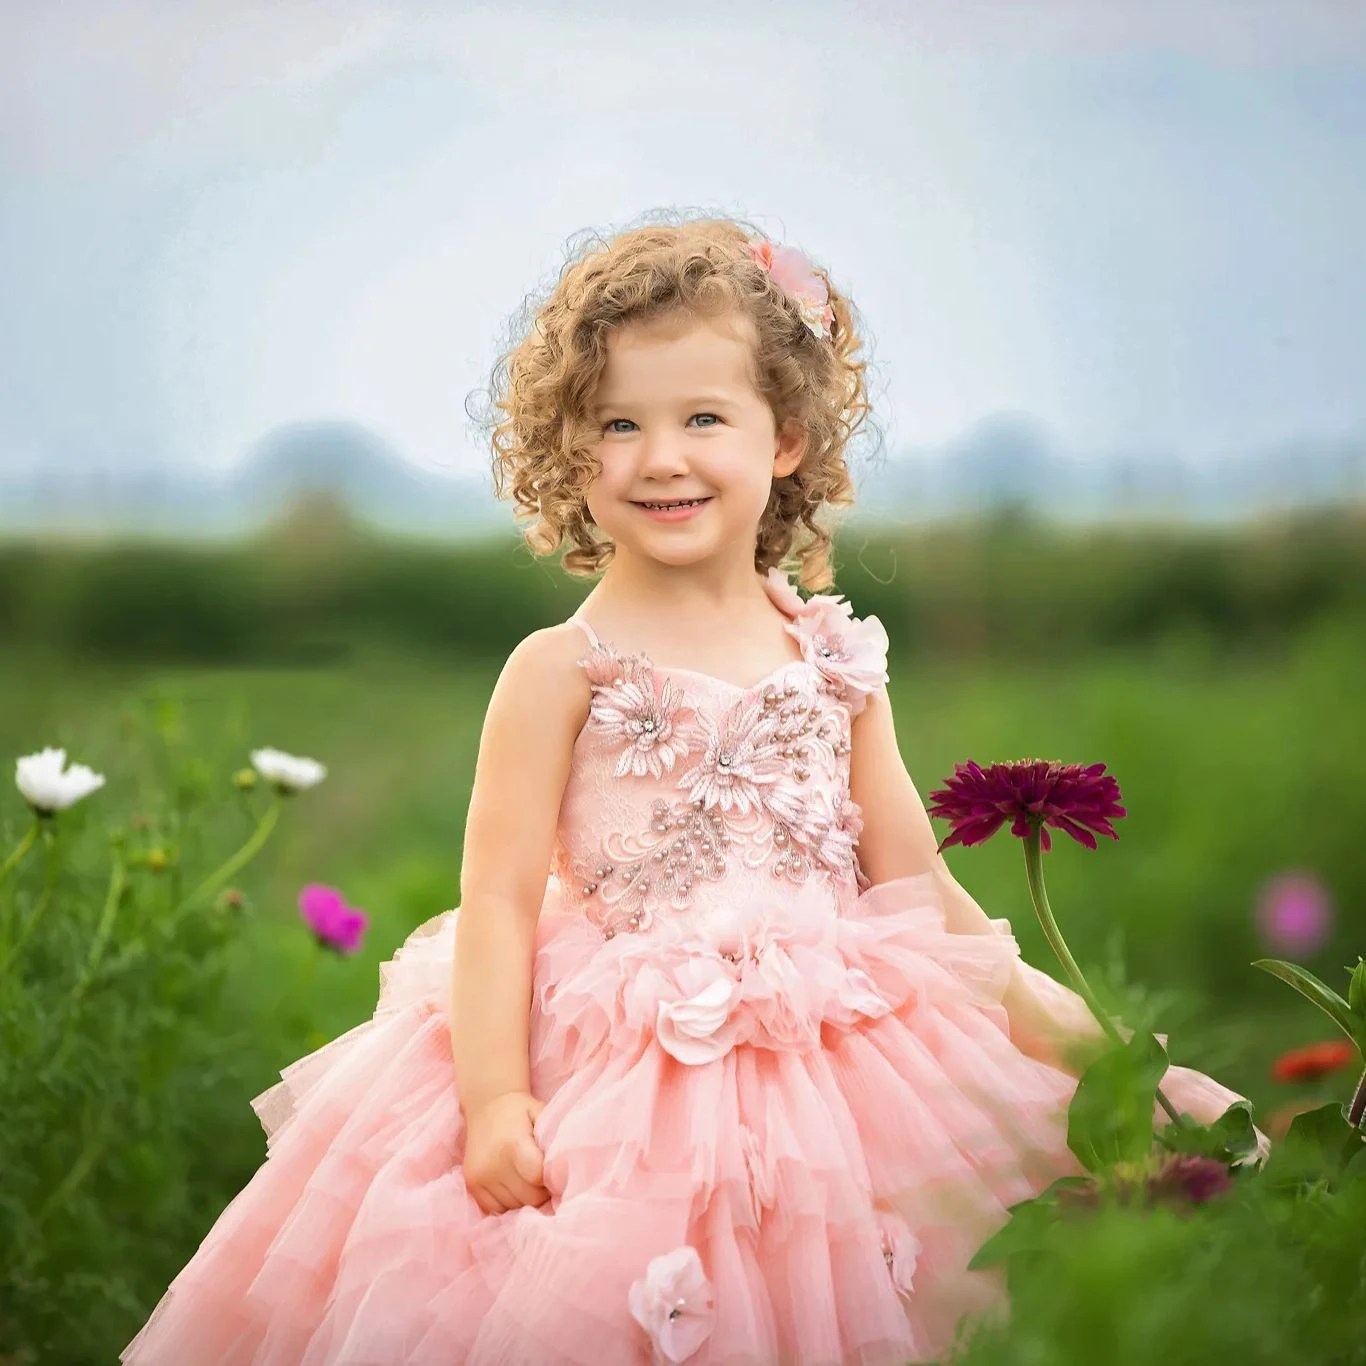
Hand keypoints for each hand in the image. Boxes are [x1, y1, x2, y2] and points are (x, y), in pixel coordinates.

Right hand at [461, 1090, 549, 1214]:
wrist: (486, 1105)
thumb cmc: (520, 1110)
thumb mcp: (540, 1113)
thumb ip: (553, 1137)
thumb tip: (565, 1166)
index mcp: (513, 1145)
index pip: (538, 1178)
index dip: (551, 1179)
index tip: (555, 1172)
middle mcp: (494, 1164)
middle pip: (528, 1198)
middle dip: (542, 1192)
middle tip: (545, 1179)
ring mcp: (480, 1177)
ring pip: (514, 1207)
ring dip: (525, 1200)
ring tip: (528, 1181)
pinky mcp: (472, 1185)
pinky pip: (496, 1209)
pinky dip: (509, 1203)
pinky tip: (514, 1186)